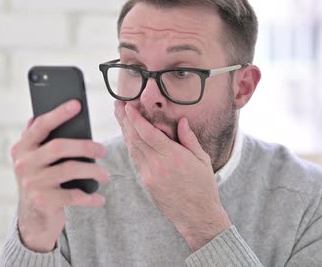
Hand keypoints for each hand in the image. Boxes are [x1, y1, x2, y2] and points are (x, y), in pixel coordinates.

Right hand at [11, 99, 109, 251]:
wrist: (33, 219)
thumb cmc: (41, 181)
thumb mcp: (35, 160)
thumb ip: (38, 140)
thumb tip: (38, 115)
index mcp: (22, 148)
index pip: (40, 125)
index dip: (59, 114)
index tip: (77, 104)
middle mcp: (23, 163)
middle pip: (59, 147)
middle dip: (86, 146)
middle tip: (103, 150)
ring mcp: (32, 183)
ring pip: (70, 169)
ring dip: (93, 171)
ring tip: (105, 175)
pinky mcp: (43, 201)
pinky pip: (74, 195)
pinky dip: (90, 197)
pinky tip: (100, 198)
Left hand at [114, 100, 230, 250]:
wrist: (197, 216)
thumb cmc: (204, 187)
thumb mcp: (203, 160)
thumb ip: (189, 139)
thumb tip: (181, 121)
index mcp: (172, 157)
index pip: (147, 133)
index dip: (135, 118)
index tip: (127, 106)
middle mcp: (157, 165)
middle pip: (134, 138)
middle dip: (124, 120)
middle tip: (117, 105)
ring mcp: (149, 175)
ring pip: (132, 148)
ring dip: (125, 131)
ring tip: (120, 116)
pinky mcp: (146, 182)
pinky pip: (135, 159)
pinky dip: (131, 145)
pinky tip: (129, 136)